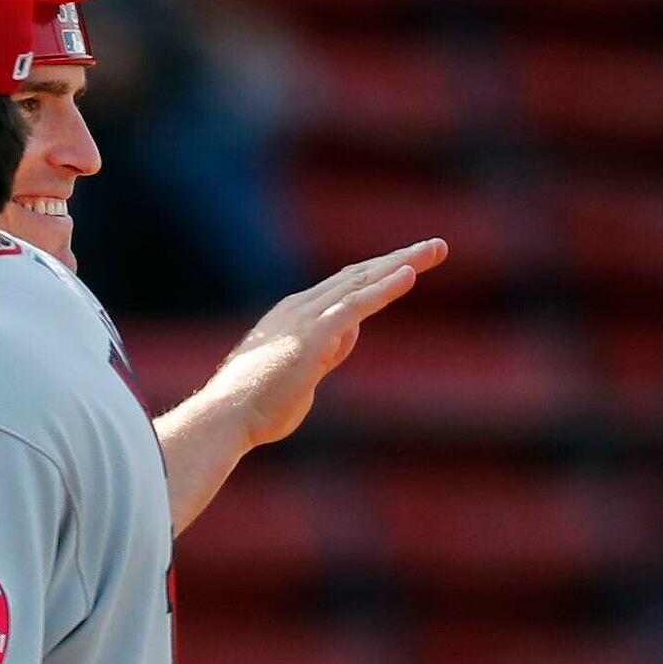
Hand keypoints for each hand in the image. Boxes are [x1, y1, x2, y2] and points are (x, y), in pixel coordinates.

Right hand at [198, 240, 443, 451]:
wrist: (226, 417)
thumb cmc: (254, 409)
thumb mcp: (298, 377)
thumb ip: (323, 355)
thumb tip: (343, 341)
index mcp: (291, 316)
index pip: (343, 287)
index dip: (378, 274)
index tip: (409, 267)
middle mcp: (299, 308)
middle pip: (358, 274)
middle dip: (400, 259)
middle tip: (436, 247)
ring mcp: (307, 318)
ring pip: (363, 281)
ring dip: (403, 263)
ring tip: (436, 249)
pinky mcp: (315, 334)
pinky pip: (358, 303)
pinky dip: (385, 288)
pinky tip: (411, 274)